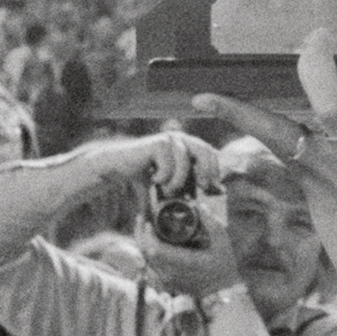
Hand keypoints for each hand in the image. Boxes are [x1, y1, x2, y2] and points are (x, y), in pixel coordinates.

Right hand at [68, 131, 213, 192]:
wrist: (117, 168)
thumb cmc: (145, 178)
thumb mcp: (171, 185)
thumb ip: (192, 189)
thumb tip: (219, 196)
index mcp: (187, 145)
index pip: (213, 154)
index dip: (215, 172)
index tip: (212, 190)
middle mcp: (181, 139)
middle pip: (206, 152)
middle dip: (206, 173)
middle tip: (201, 190)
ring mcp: (170, 139)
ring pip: (186, 162)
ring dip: (178, 181)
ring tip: (167, 190)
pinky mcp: (158, 143)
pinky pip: (170, 165)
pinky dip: (163, 177)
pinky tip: (152, 179)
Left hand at [138, 201, 243, 300]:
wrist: (222, 292)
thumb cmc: (224, 266)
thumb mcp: (222, 241)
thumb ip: (210, 221)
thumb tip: (197, 205)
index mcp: (183, 262)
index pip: (155, 249)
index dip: (146, 234)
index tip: (147, 221)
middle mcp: (171, 273)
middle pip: (146, 254)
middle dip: (140, 235)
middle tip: (141, 220)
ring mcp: (168, 281)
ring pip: (146, 262)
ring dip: (143, 245)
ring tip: (146, 231)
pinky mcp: (167, 284)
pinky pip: (150, 269)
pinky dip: (148, 256)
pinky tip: (152, 247)